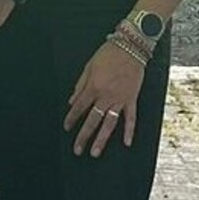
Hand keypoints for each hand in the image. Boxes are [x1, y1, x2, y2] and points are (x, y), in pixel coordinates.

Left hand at [62, 41, 144, 156]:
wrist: (131, 46)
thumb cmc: (109, 54)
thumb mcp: (89, 66)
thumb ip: (80, 85)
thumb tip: (72, 101)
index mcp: (93, 87)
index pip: (79, 107)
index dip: (71, 118)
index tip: (67, 128)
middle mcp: (106, 96)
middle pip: (92, 120)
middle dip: (83, 136)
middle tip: (77, 150)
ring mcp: (120, 99)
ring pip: (109, 123)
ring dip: (102, 139)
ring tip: (95, 152)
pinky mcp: (131, 98)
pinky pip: (131, 118)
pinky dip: (129, 131)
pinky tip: (126, 142)